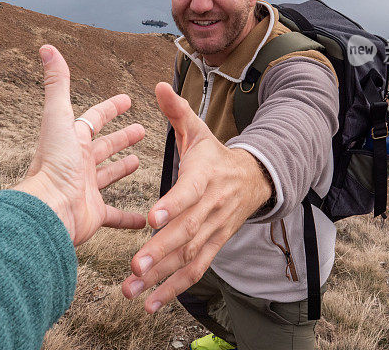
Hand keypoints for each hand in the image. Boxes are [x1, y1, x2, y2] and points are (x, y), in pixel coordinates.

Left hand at [14, 45, 146, 245]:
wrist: (50, 210)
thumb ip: (57, 83)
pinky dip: (129, 216)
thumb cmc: (54, 164)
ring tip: (138, 162)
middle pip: (103, 146)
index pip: (93, 119)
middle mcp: (78, 163)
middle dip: (121, 137)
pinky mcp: (94, 214)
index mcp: (72, 140)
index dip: (110, 108)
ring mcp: (86, 189)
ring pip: (107, 176)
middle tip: (141, 130)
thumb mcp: (59, 117)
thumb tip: (47, 48)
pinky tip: (144, 216)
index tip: (127, 100)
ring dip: (121, 169)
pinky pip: (115, 214)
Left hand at [121, 82, 271, 312]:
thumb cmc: (215, 154)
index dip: (171, 205)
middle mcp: (210, 207)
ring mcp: (213, 230)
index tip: (150, 218)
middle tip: (135, 265)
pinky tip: (150, 304)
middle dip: (161, 250)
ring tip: (134, 290)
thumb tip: (159, 85)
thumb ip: (177, 110)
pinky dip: (174, 288)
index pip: (188, 192)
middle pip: (187, 231)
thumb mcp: (198, 129)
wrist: (254, 179)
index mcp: (204, 176)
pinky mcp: (213, 246)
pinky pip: (195, 270)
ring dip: (162, 277)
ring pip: (189, 257)